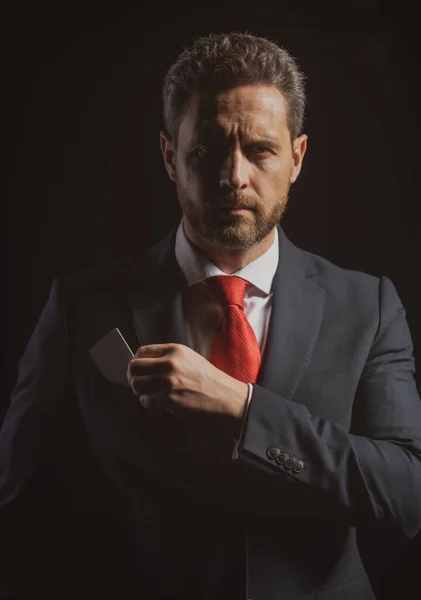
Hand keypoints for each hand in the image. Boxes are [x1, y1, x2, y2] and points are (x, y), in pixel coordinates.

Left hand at [126, 343, 248, 419]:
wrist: (225, 397)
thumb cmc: (208, 379)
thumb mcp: (189, 359)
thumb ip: (168, 358)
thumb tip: (143, 365)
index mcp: (175, 350)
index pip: (142, 351)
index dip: (138, 361)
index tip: (140, 369)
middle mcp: (169, 363)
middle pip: (134, 367)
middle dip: (134, 376)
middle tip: (140, 382)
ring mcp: (168, 381)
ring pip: (136, 385)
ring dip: (140, 391)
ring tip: (150, 393)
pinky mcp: (169, 399)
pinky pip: (146, 401)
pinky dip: (150, 403)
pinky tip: (159, 402)